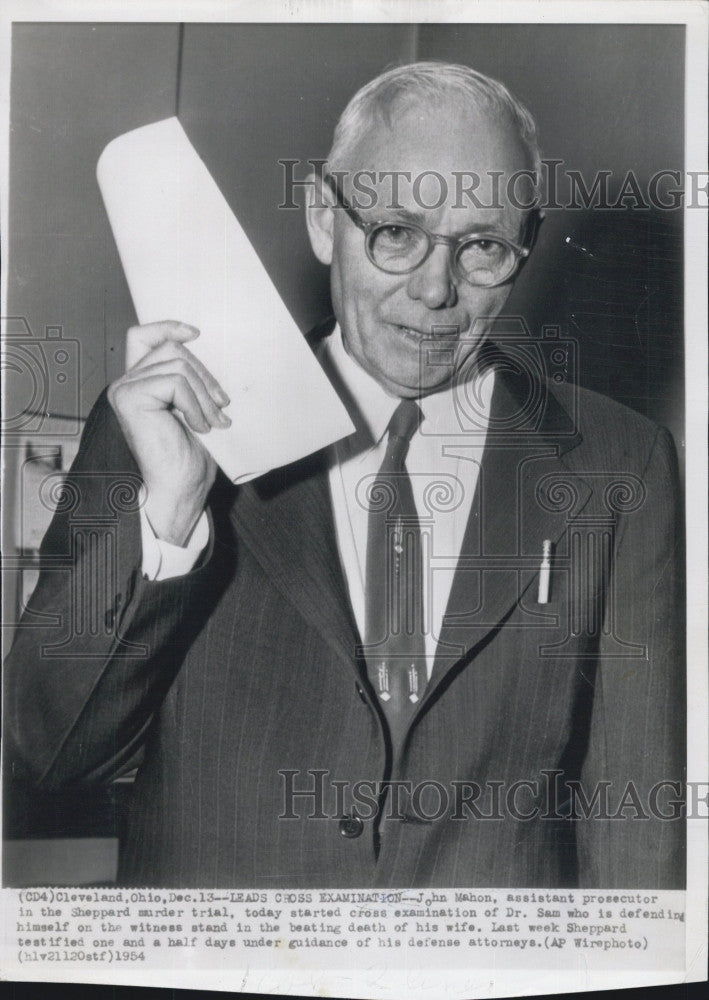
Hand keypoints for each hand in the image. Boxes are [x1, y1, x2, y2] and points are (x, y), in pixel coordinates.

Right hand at [107, 321, 230, 545]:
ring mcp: (125, 389)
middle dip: (205, 375)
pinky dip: (194, 404)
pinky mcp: (129, 398)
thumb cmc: (188, 460)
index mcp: (141, 384)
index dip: (168, 326)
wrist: (178, 491)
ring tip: (212, 422)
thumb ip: (191, 381)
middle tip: (222, 408)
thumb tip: (208, 355)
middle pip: (171, 348)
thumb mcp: (196, 410)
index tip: (196, 334)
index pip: (144, 337)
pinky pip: (175, 381)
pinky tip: (198, 427)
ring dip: (203, 393)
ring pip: (177, 363)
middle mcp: (126, 384)